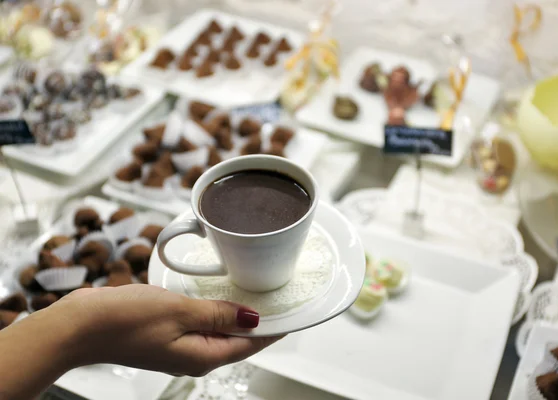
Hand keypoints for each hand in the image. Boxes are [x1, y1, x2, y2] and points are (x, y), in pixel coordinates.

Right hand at [52, 285, 280, 375]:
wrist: (82, 325)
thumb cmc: (125, 321)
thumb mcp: (180, 311)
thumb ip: (218, 314)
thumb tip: (251, 318)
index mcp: (202, 356)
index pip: (250, 345)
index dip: (272, 330)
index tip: (292, 316)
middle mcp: (194, 356)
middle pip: (237, 340)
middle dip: (258, 321)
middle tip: (277, 298)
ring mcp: (180, 346)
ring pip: (219, 330)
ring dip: (236, 314)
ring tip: (255, 294)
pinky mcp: (168, 334)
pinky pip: (201, 324)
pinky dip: (215, 310)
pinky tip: (219, 296)